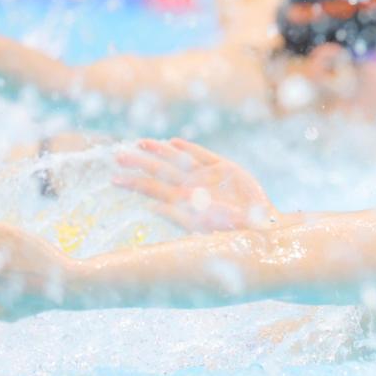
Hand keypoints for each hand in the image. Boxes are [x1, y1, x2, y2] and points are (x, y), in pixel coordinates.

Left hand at [114, 138, 278, 231]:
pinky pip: (203, 154)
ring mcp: (207, 177)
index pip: (152, 189)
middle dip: (139, 162)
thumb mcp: (202, 227)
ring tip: (142, 143)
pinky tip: (175, 142)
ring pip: (178, 159)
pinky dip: (189, 147)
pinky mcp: (225, 168)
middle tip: (118, 155)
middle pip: (160, 170)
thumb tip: (151, 208)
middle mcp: (191, 187)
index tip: (113, 179)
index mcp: (182, 202)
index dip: (133, 182)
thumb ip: (178, 216)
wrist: (262, 227)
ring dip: (159, 151)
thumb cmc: (232, 233)